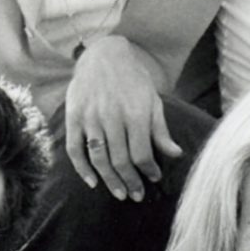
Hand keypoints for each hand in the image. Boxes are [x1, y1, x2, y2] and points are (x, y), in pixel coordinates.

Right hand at [62, 34, 180, 198]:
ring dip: (110, 180)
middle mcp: (111, 117)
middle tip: (137, 195)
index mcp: (135, 113)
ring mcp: (90, 118)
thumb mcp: (152, 100)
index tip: (154, 178)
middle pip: (121, 160)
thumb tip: (175, 154)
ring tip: (120, 194)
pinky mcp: (73, 117)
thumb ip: (160, 130)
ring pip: (99, 158)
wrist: (103, 55)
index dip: (149, 171)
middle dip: (131, 182)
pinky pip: (75, 149)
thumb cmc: (132, 80)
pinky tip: (92, 182)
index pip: (142, 154)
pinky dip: (82, 168)